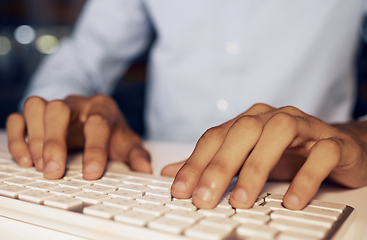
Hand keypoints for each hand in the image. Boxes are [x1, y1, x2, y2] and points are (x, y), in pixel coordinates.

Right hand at [6, 94, 151, 179]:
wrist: (93, 115)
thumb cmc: (109, 132)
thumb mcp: (126, 142)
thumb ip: (136, 154)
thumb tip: (145, 169)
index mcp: (102, 108)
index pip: (97, 122)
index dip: (95, 148)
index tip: (91, 174)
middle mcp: (76, 104)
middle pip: (59, 109)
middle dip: (54, 142)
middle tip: (53, 172)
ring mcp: (53, 106)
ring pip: (36, 106)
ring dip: (35, 138)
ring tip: (39, 166)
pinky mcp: (34, 116)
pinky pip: (18, 118)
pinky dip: (17, 138)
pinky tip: (25, 160)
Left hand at [162, 103, 366, 209]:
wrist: (338, 146)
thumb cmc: (287, 152)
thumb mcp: (244, 158)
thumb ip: (210, 163)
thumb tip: (171, 173)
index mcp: (248, 121)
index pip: (215, 137)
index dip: (195, 163)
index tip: (180, 190)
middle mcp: (272, 118)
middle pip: (241, 133)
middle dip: (219, 166)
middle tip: (204, 199)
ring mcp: (304, 126)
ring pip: (277, 134)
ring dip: (256, 168)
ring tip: (241, 201)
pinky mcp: (332, 142)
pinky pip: (320, 154)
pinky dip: (305, 176)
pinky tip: (291, 200)